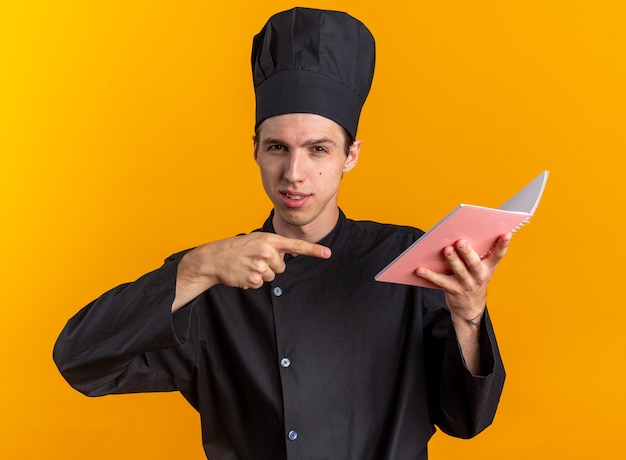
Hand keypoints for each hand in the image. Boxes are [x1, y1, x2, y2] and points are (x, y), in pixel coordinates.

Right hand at [173, 233, 330, 310]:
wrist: (213, 258)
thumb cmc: (236, 249)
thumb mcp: (256, 240)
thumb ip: (274, 246)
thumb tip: (291, 253)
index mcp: (269, 239)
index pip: (296, 245)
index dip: (313, 250)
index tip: (328, 253)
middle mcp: (266, 251)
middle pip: (282, 266)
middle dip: (271, 265)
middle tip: (254, 260)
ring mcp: (260, 265)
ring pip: (272, 276)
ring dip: (260, 274)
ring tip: (246, 265)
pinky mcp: (253, 278)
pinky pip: (260, 284)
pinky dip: (252, 281)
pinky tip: (242, 273)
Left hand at [416, 233, 510, 374]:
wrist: (470, 308)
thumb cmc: (474, 280)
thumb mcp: (482, 269)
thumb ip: (478, 254)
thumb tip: (464, 233)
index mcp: (488, 267)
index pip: (498, 255)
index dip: (503, 245)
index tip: (506, 234)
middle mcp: (479, 276)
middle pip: (474, 263)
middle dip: (468, 252)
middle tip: (461, 242)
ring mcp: (466, 284)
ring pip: (459, 271)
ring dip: (452, 260)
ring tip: (446, 250)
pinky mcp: (453, 290)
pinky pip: (440, 281)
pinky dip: (429, 275)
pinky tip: (420, 269)